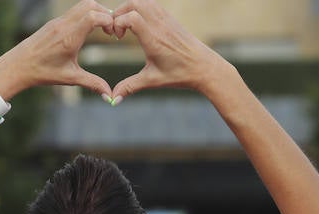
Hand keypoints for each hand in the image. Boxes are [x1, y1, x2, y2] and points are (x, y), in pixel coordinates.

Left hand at [0, 0, 114, 99]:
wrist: (18, 65)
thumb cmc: (43, 72)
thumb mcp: (71, 78)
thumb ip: (93, 84)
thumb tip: (110, 96)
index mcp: (69, 37)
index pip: (93, 16)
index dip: (108, 21)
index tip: (113, 35)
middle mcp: (64, 25)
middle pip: (90, 5)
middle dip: (106, 13)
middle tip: (111, 30)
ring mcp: (58, 21)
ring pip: (82, 5)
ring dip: (96, 13)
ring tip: (102, 30)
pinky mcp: (54, 22)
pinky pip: (74, 11)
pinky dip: (86, 16)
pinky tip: (88, 31)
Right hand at [110, 0, 226, 98]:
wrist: (205, 68)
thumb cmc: (181, 75)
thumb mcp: (153, 81)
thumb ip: (130, 87)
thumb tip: (113, 99)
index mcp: (154, 40)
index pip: (131, 17)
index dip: (118, 23)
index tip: (117, 37)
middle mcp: (159, 26)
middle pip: (134, 3)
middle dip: (119, 12)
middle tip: (118, 30)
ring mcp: (166, 19)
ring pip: (143, 1)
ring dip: (130, 8)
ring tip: (127, 26)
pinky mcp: (171, 18)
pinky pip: (152, 4)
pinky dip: (141, 9)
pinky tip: (140, 25)